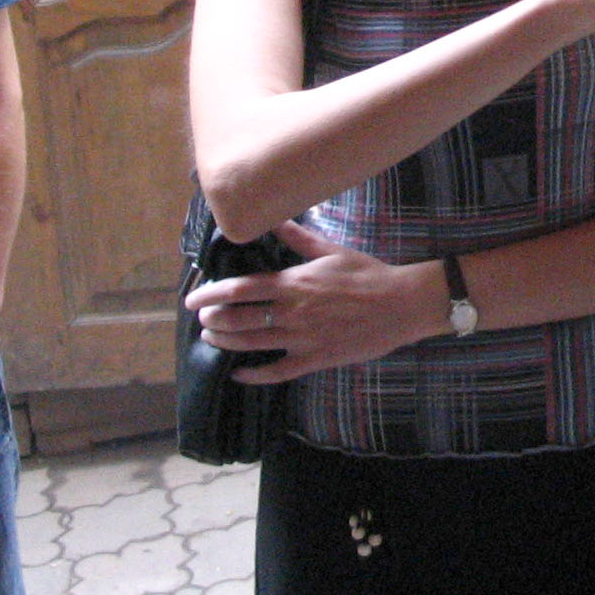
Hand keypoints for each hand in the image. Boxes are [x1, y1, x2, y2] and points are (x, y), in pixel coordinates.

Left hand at [184, 219, 437, 383]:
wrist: (401, 303)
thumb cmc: (367, 274)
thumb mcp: (332, 250)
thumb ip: (299, 238)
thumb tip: (275, 219)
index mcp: (295, 282)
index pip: (242, 288)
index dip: (212, 294)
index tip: (193, 298)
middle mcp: (293, 311)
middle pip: (240, 318)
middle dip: (214, 319)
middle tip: (203, 319)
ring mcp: (303, 338)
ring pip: (253, 343)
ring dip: (226, 342)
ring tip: (212, 338)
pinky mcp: (316, 359)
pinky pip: (278, 371)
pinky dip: (255, 375)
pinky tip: (239, 375)